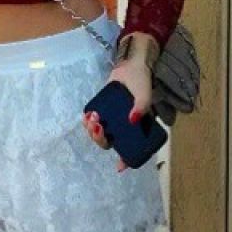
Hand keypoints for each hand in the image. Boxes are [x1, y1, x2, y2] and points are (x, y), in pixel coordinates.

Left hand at [82, 56, 152, 172]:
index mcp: (136, 128)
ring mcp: (112, 118)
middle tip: (98, 126)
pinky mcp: (103, 109)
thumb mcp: (145, 95)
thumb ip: (141, 107)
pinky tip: (86, 116)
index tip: (119, 166)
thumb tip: (132, 120)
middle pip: (109, 142)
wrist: (131, 64)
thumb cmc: (141, 82)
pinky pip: (92, 120)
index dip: (126, 160)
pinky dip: (87, 121)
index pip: (131, 148)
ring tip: (92, 118)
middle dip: (100, 138)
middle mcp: (123, 126)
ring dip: (92, 131)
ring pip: (99, 133)